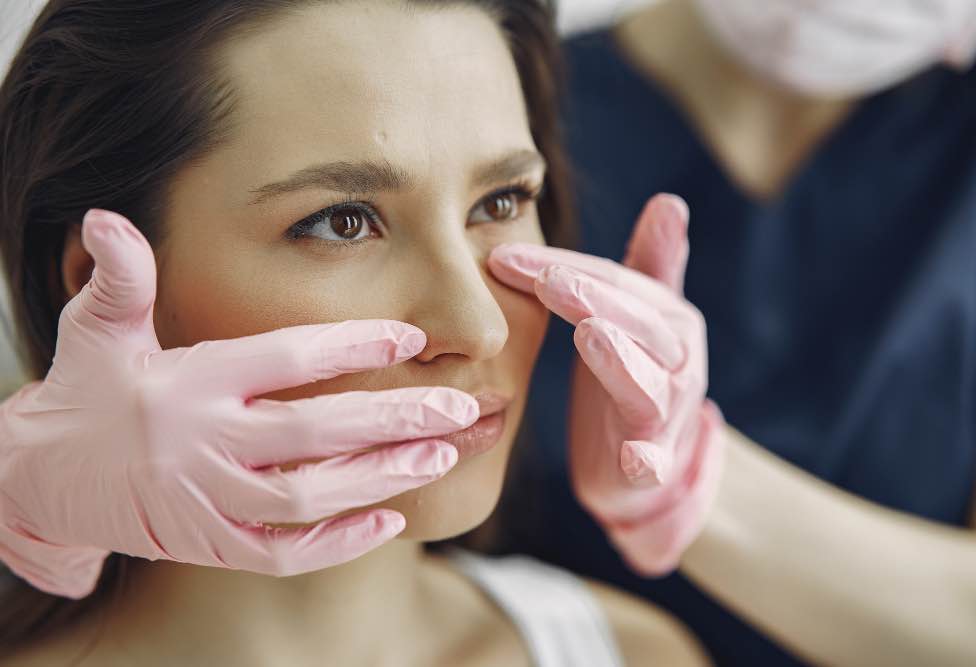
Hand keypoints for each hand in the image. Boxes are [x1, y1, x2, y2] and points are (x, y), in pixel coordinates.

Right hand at [0, 209, 477, 598]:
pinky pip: (280, 553)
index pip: (281, 359)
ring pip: (305, 497)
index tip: (411, 334)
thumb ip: (121, 280)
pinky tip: (389, 522)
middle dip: (391, 420)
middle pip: (311, 434)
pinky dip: (336, 543)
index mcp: (190, 382)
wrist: (39, 480)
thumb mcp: (96, 332)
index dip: (349, 344)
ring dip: (378, 479)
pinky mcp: (210, 544)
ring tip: (441, 456)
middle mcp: (202, 443)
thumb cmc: (86, 394)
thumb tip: (107, 218)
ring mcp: (206, 501)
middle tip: (460, 407)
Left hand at [488, 194, 724, 575]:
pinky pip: (654, 462)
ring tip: (592, 337)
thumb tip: (671, 201)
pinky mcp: (653, 462)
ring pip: (647, 385)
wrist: (642, 466)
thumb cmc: (631, 379)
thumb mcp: (639, 319)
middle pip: (638, 324)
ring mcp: (667, 414)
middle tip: (551, 281)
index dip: (564, 267)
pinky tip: (636, 459)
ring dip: (622, 362)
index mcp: (667, 321)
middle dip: (594, 299)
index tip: (505, 256)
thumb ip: (652, 264)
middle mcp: (676, 362)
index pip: (614, 284)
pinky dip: (648, 461)